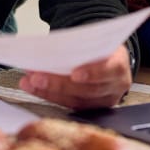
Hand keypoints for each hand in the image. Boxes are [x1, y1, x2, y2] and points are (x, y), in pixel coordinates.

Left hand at [18, 45, 132, 109]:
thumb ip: (81, 45)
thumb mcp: (96, 41)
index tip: (75, 74)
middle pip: (88, 89)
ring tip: (30, 82)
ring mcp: (104, 100)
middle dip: (59, 84)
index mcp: (119, 64)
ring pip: (76, 100)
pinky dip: (50, 96)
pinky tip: (35, 88)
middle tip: (36, 77)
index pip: (110, 70)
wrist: (108, 58)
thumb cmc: (100, 48)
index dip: (93, 73)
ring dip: (49, 91)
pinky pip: (70, 105)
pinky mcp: (92, 108)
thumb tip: (49, 48)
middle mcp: (116, 86)